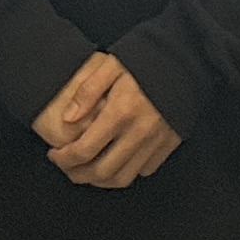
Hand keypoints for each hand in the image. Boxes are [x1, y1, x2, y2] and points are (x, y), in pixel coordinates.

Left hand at [36, 54, 178, 188]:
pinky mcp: (169, 144)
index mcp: (121, 111)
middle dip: (77, 174)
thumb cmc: (145, 59)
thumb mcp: (111, 65)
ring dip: (99, 181)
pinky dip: (126, 173)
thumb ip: (87, 91)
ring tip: (86, 170)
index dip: (63, 158)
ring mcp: (156, 141)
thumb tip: (67, 119)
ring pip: (122, 178)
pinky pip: (144, 170)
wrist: (185, 58)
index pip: (84, 150)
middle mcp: (139, 132)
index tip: (54, 155)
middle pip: (101, 171)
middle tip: (66, 166)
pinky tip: (115, 161)